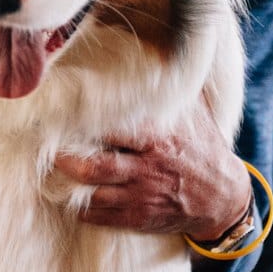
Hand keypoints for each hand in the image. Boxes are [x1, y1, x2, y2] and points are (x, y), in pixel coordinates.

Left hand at [54, 105, 251, 240]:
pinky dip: (82, 209)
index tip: (61, 116)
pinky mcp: (139, 218)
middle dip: (66, 159)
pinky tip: (70, 198)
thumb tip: (156, 53)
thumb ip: (170, 91)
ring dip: (68, 186)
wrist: (224, 197)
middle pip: (95, 166)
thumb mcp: (194, 115)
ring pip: (93, 194)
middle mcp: (147, 168)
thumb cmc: (205, 149)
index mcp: (157, 139)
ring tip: (50, 173)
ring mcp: (142, 196)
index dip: (83, 124)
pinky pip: (101, 216)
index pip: (113, 129)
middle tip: (48, 149)